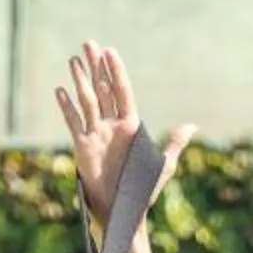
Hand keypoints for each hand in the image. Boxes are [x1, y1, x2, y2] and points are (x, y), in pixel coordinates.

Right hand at [54, 39, 193, 229]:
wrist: (124, 210)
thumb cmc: (144, 189)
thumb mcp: (163, 165)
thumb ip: (174, 143)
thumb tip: (192, 126)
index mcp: (130, 126)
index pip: (122, 92)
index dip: (116, 72)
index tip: (110, 51)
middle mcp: (112, 126)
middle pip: (102, 90)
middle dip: (96, 67)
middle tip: (89, 43)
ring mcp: (96, 134)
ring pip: (87, 101)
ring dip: (80, 80)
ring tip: (74, 59)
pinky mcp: (82, 147)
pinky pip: (73, 123)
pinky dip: (66, 107)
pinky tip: (60, 90)